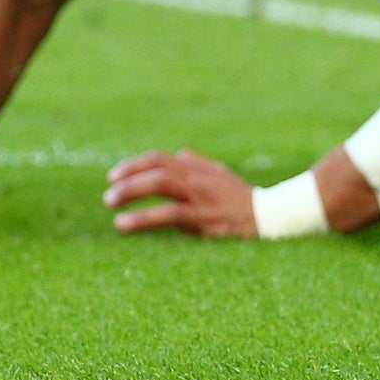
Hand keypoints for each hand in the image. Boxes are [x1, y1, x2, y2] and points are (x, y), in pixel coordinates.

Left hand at [104, 149, 258, 236]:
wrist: (270, 217)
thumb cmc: (244, 198)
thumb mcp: (222, 176)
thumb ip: (199, 164)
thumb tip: (179, 154)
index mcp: (199, 170)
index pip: (161, 159)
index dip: (134, 165)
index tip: (114, 176)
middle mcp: (198, 179)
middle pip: (158, 168)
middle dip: (128, 178)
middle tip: (109, 195)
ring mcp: (201, 196)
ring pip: (161, 184)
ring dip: (131, 192)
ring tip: (110, 204)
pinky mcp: (203, 217)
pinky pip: (168, 214)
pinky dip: (142, 218)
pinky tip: (124, 224)